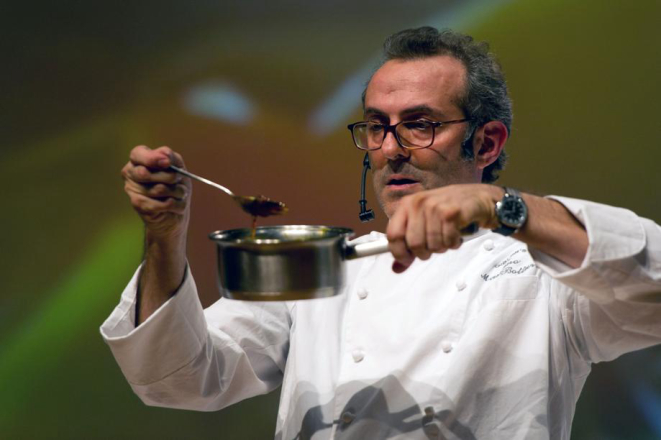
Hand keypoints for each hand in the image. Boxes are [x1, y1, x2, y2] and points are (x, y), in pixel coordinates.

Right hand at [121, 145, 191, 239]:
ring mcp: (132, 189)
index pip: (138, 154)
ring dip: (177, 192)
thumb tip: (164, 155)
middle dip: (170, 177)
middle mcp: (131, 173)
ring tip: (179, 194)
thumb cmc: (176, 186)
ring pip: (158, 189)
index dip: (151, 158)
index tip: (167, 162)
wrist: (176, 211)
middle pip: (146, 173)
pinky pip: (159, 204)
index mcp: (139, 159)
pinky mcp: (138, 204)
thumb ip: (172, 158)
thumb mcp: (179, 167)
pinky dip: (174, 204)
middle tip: (178, 180)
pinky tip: (175, 204)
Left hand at [386, 184, 501, 272]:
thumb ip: (409, 247)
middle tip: (435, 246)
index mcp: (406, 205)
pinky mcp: (452, 212)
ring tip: (447, 237)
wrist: (478, 198)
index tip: (407, 260)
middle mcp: (418, 203)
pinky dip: (454, 243)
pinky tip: (457, 234)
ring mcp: (435, 206)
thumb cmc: (448, 213)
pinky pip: (448, 241)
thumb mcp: (424, 225)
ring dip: (442, 247)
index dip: (399, 252)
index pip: (393, 234)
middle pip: (414, 243)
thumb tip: (396, 269)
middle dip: (425, 252)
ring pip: (432, 244)